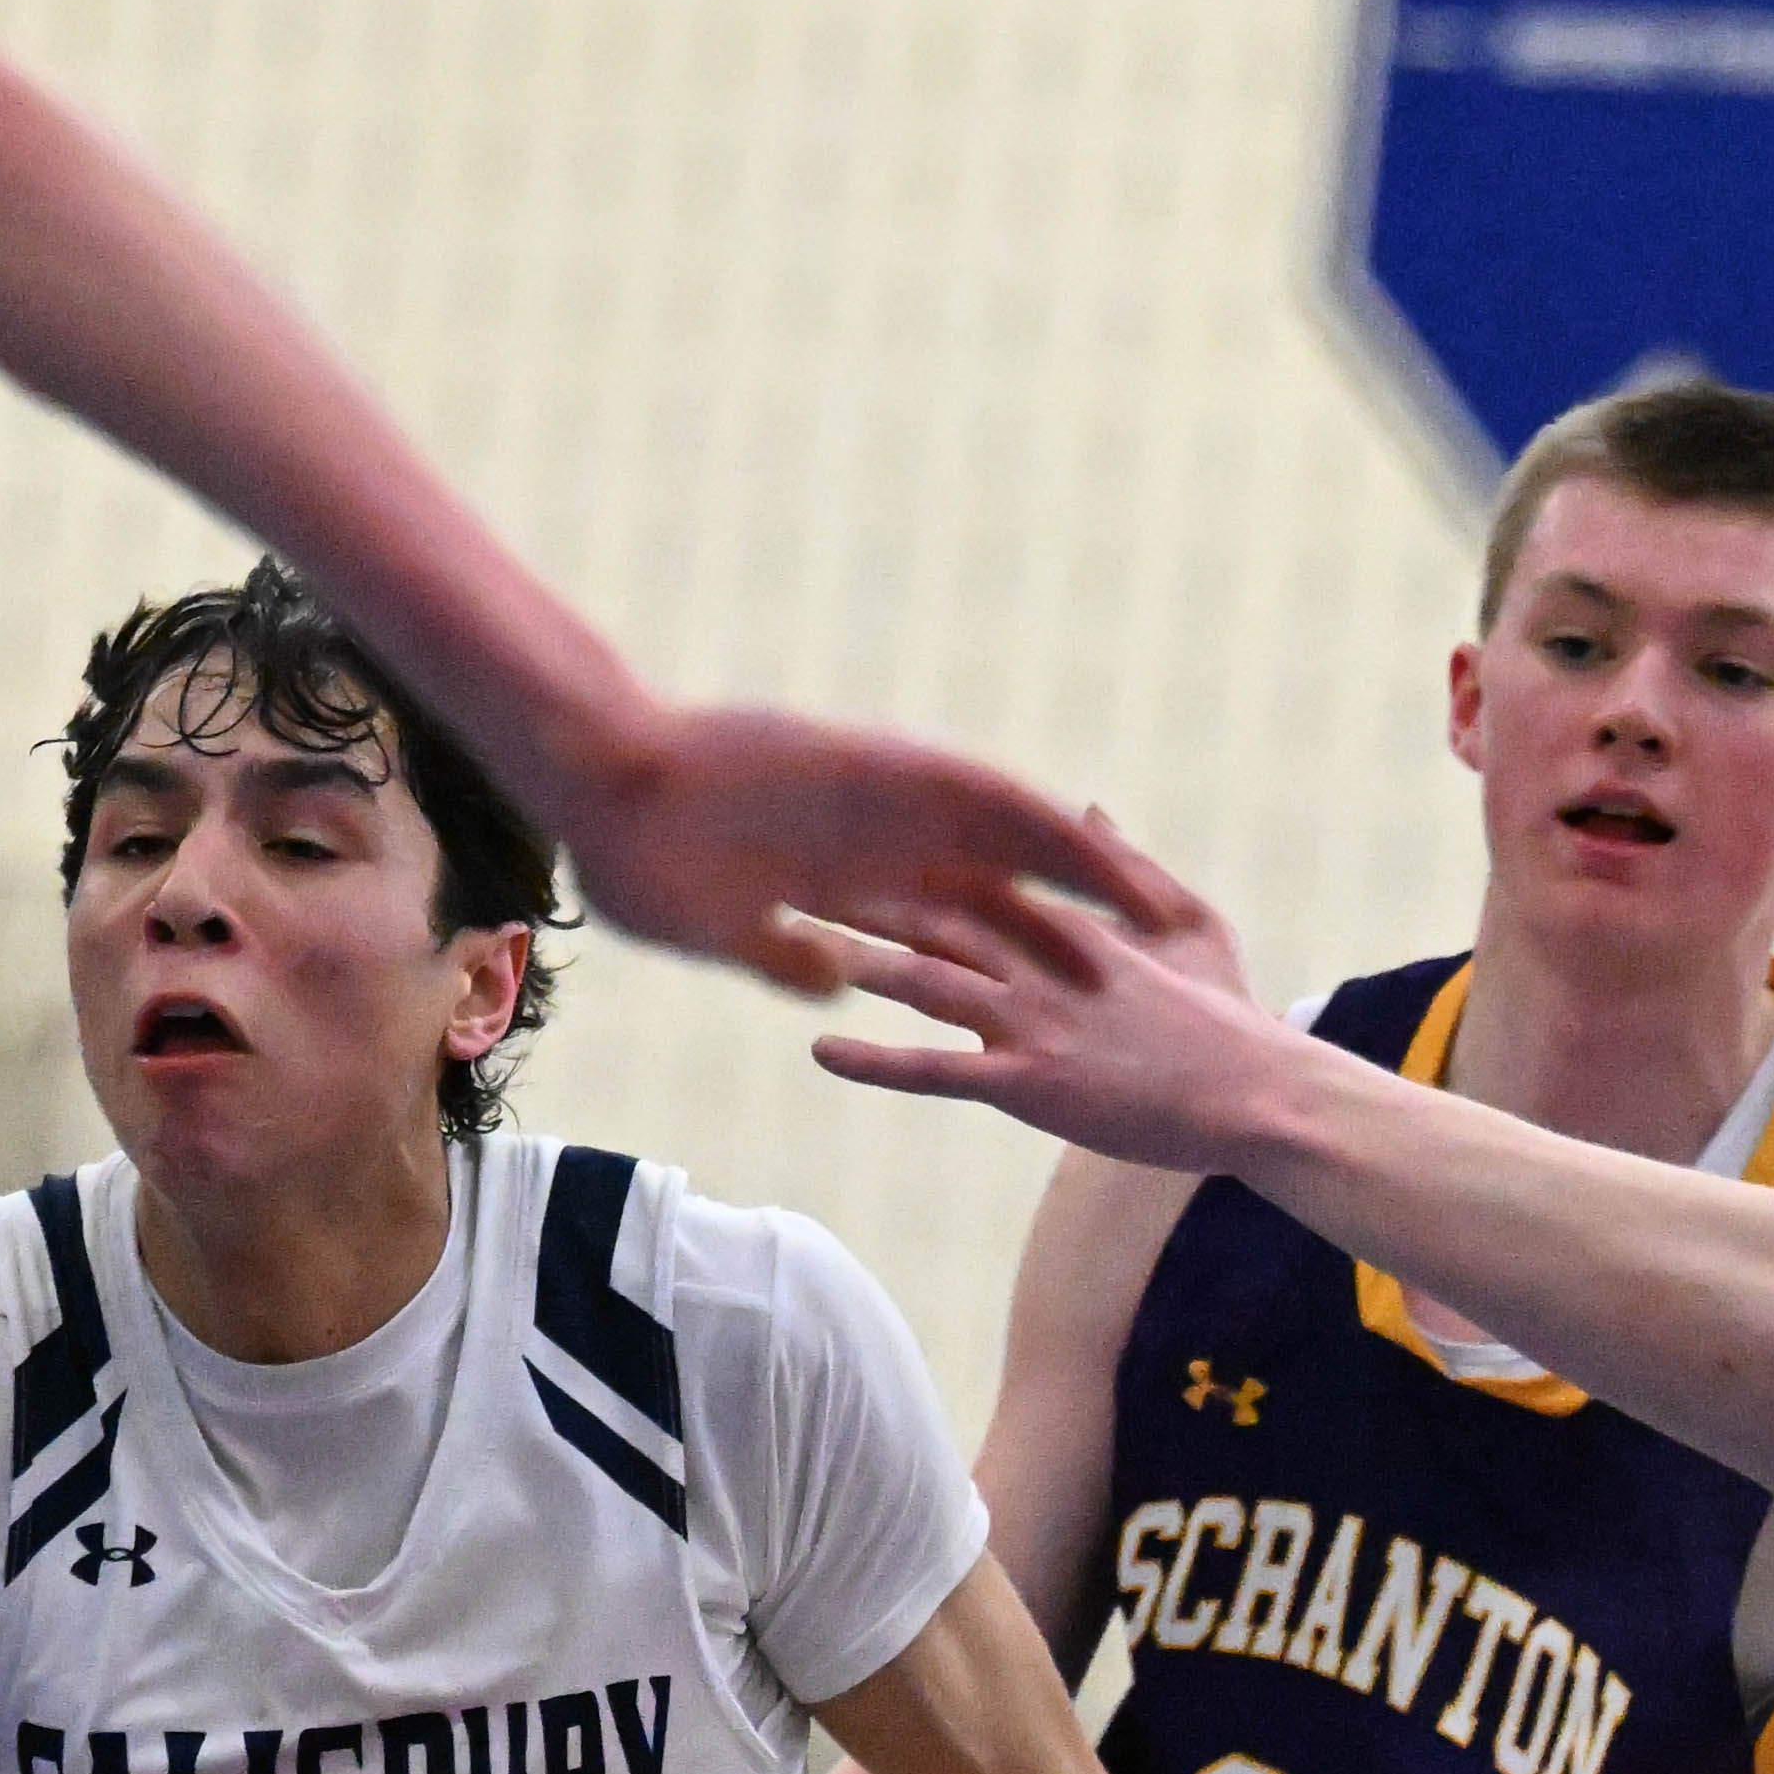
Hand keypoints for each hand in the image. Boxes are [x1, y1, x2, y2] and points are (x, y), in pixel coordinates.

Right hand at [568, 703, 1163, 1000]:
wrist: (604, 777)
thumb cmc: (640, 860)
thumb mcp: (723, 928)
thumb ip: (781, 951)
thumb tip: (835, 979)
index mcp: (861, 883)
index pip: (966, 930)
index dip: (1027, 967)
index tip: (1088, 1010)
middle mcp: (892, 841)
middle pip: (1015, 888)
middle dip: (1088, 926)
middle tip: (1168, 970)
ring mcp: (892, 800)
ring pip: (1016, 839)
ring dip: (1087, 869)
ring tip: (1164, 911)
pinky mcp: (881, 763)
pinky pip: (970, 792)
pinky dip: (1028, 816)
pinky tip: (1088, 842)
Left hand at [807, 827, 1280, 1162]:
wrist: (1260, 1094)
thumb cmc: (1231, 1024)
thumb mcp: (1192, 926)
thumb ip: (1137, 868)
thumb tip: (1095, 810)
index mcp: (1068, 932)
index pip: (979, 887)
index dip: (912, 862)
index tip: (851, 837)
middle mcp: (1040, 967)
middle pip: (933, 919)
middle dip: (859, 893)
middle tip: (789, 864)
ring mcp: (1033, 1022)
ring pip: (923, 980)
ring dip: (853, 956)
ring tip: (787, 931)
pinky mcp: (1033, 1081)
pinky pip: (937, 1069)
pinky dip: (877, 1059)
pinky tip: (822, 1051)